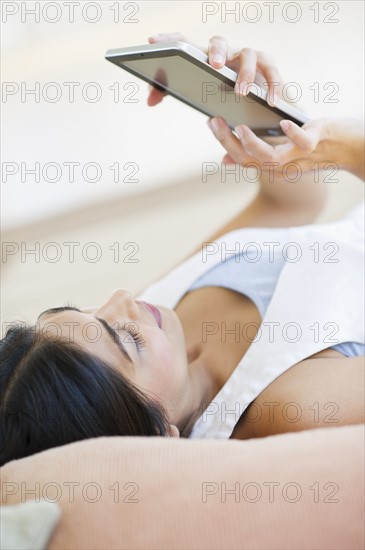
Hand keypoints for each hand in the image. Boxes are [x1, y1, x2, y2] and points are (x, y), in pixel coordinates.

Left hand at [146, 32, 283, 107]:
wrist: (255, 106)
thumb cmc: (220, 97)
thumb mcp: (194, 96)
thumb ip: (168, 94)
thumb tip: (150, 101)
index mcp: (204, 57)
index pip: (184, 42)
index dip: (169, 40)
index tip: (152, 42)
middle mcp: (226, 53)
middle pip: (219, 41)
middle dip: (216, 51)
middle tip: (213, 65)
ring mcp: (249, 58)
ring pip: (249, 55)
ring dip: (246, 73)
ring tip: (241, 93)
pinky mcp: (270, 69)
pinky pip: (274, 73)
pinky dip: (274, 87)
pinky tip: (271, 102)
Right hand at [209, 116, 334, 174]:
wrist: (352, 147)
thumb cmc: (316, 147)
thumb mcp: (282, 153)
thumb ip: (254, 156)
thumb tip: (224, 162)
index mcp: (274, 167)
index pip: (242, 160)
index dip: (224, 143)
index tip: (211, 123)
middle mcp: (283, 167)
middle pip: (249, 160)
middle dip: (229, 142)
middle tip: (216, 121)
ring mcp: (299, 158)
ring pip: (269, 157)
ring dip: (252, 143)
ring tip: (240, 127)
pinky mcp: (316, 143)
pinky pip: (302, 143)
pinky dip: (292, 134)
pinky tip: (282, 122)